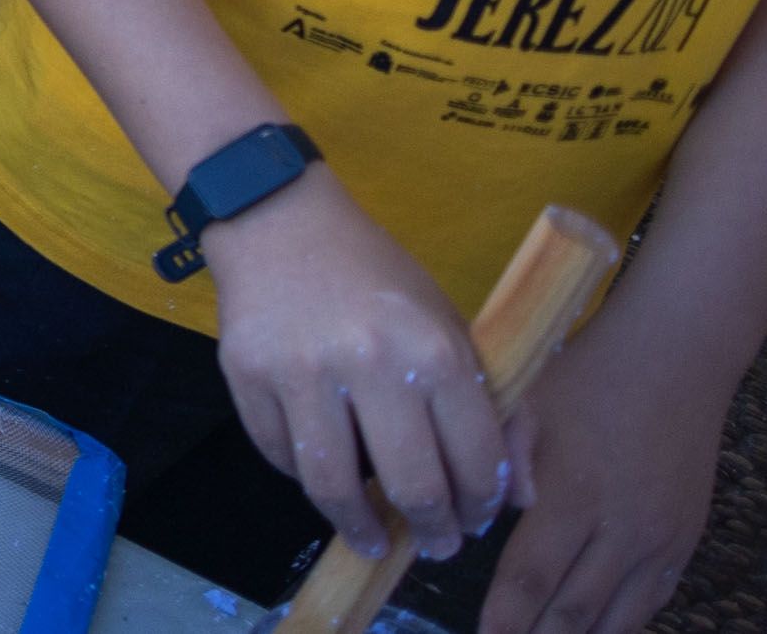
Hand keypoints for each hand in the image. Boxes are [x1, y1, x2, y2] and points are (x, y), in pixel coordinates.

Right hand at [205, 170, 509, 564]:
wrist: (278, 221)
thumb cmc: (377, 279)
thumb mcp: (451, 326)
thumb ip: (499, 410)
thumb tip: (521, 497)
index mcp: (434, 350)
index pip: (474, 460)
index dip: (482, 505)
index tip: (474, 519)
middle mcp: (369, 363)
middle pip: (411, 487)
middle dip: (431, 532)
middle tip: (434, 546)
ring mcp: (300, 371)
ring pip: (333, 486)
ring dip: (360, 527)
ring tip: (371, 538)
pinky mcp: (245, 374)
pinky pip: (279, 455)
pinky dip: (304, 477)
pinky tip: (323, 474)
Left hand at [480, 328, 722, 633]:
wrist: (671, 363)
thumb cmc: (583, 379)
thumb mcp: (525, 404)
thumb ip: (500, 461)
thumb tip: (485, 519)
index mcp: (573, 495)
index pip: (531, 577)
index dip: (505, 617)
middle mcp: (621, 529)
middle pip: (573, 610)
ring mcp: (659, 541)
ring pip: (615, 618)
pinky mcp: (683, 542)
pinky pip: (651, 602)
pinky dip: (619, 623)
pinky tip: (591, 628)